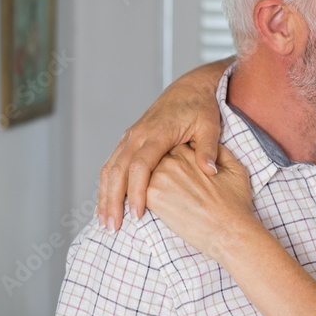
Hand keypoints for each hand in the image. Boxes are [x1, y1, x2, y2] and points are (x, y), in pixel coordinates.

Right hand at [98, 59, 229, 229]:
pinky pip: (111, 163)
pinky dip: (106, 184)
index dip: (137, 191)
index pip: (140, 166)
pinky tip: (106, 203)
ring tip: (105, 222)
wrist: (190, 88)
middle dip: (113, 200)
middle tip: (113, 227)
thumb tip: (210, 170)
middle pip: (117, 170)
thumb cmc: (202, 109)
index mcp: (158, 133)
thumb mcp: (210, 126)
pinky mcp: (129, 139)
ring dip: (104, 195)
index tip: (137, 215)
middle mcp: (138, 134)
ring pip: (109, 168)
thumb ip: (208, 148)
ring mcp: (130, 136)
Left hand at [145, 143, 257, 261]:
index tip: (176, 171)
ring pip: (142, 176)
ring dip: (142, 185)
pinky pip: (137, 193)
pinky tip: (142, 208)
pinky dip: (137, 199)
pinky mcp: (152, 197)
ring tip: (155, 199)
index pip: (171, 147)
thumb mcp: (236, 170)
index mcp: (190, 152)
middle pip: (154, 160)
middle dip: (154, 170)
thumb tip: (210, 149)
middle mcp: (172, 161)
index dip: (172, 158)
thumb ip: (220, 153)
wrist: (228, 230)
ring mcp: (160, 178)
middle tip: (165, 187)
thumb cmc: (235, 204)